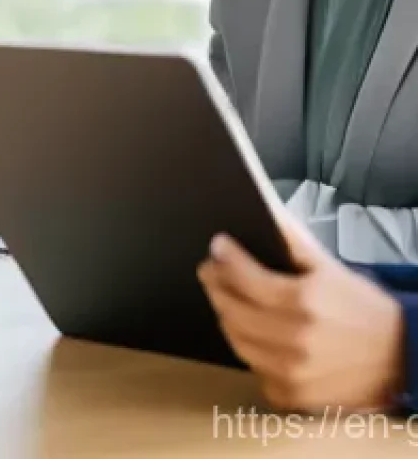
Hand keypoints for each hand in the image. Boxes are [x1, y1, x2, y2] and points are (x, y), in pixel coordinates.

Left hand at [198, 215, 404, 411]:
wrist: (403, 358)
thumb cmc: (365, 309)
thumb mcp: (331, 267)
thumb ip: (292, 240)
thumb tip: (264, 211)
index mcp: (303, 302)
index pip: (244, 277)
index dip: (225, 257)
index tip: (218, 246)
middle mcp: (294, 340)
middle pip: (231, 309)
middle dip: (216, 285)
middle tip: (211, 271)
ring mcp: (292, 373)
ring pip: (236, 340)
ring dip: (227, 316)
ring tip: (227, 298)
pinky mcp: (294, 397)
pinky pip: (254, 369)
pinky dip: (249, 349)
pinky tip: (251, 333)